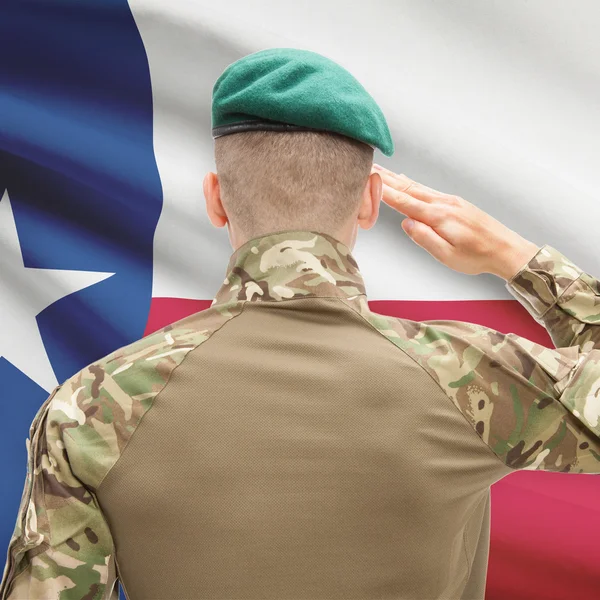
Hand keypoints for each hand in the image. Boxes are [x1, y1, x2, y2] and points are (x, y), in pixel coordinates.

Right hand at [372, 164, 540, 280]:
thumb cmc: (477, 257)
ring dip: (397, 178)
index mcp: (439, 217)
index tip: (368, 181)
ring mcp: (450, 201)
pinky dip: (412, 183)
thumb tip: (406, 223)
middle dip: (387, 179)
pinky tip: (407, 181)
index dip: (384, 192)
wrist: (506, 249)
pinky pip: (428, 189)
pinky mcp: (456, 203)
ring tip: (381, 171)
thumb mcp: (447, 256)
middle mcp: (443, 204)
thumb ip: (425, 238)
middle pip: (408, 189)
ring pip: (418, 187)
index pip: (404, 202)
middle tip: (368, 168)